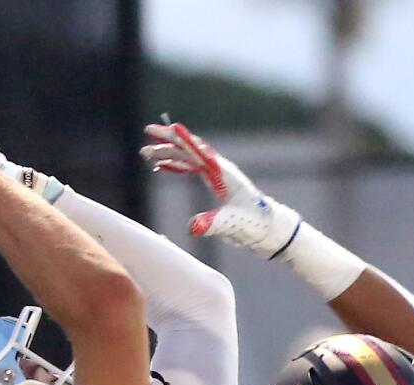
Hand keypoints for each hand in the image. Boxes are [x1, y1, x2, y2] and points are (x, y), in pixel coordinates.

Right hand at [141, 122, 300, 258]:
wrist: (267, 227)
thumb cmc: (253, 223)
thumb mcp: (231, 224)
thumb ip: (212, 224)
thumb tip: (192, 227)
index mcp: (223, 173)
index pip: (199, 151)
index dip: (183, 139)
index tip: (170, 128)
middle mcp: (219, 169)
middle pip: (190, 149)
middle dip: (168, 141)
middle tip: (147, 133)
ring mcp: (217, 174)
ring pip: (188, 157)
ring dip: (168, 154)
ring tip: (147, 154)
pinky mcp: (215, 182)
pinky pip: (191, 167)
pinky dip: (176, 165)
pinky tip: (163, 166)